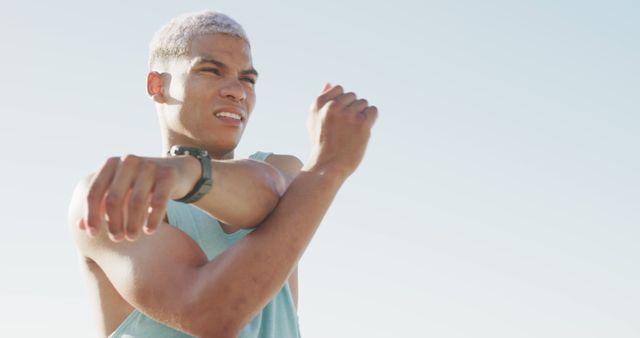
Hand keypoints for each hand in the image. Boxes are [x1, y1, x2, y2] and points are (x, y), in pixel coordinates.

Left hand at [81, 155, 199, 240]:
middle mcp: (129, 162)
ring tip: (132, 238)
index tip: (93, 235)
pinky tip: (149, 230)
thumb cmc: (141, 185)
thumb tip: (80, 227)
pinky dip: (152, 219)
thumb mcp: (120, 191)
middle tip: (116, 239)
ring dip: (132, 224)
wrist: (178, 170)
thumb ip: (100, 206)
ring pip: (136, 202)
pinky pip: (158, 202)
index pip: (94, 191)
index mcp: (111, 164)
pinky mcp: (168, 175)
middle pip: (114, 198)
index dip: (91, 214)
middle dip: (113, 223)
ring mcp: (149, 167)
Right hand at [305, 83, 377, 177]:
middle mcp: (333, 107)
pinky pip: (373, 111)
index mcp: (319, 103)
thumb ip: (321, 100)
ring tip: (351, 131)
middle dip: (352, 109)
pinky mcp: (361, 124)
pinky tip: (362, 130)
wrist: (328, 167)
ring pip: (364, 104)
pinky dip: (370, 119)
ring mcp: (348, 115)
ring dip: (361, 116)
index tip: (338, 119)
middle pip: (353, 97)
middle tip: (345, 128)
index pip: (339, 89)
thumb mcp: (313, 120)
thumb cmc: (321, 144)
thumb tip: (330, 83)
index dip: (342, 103)